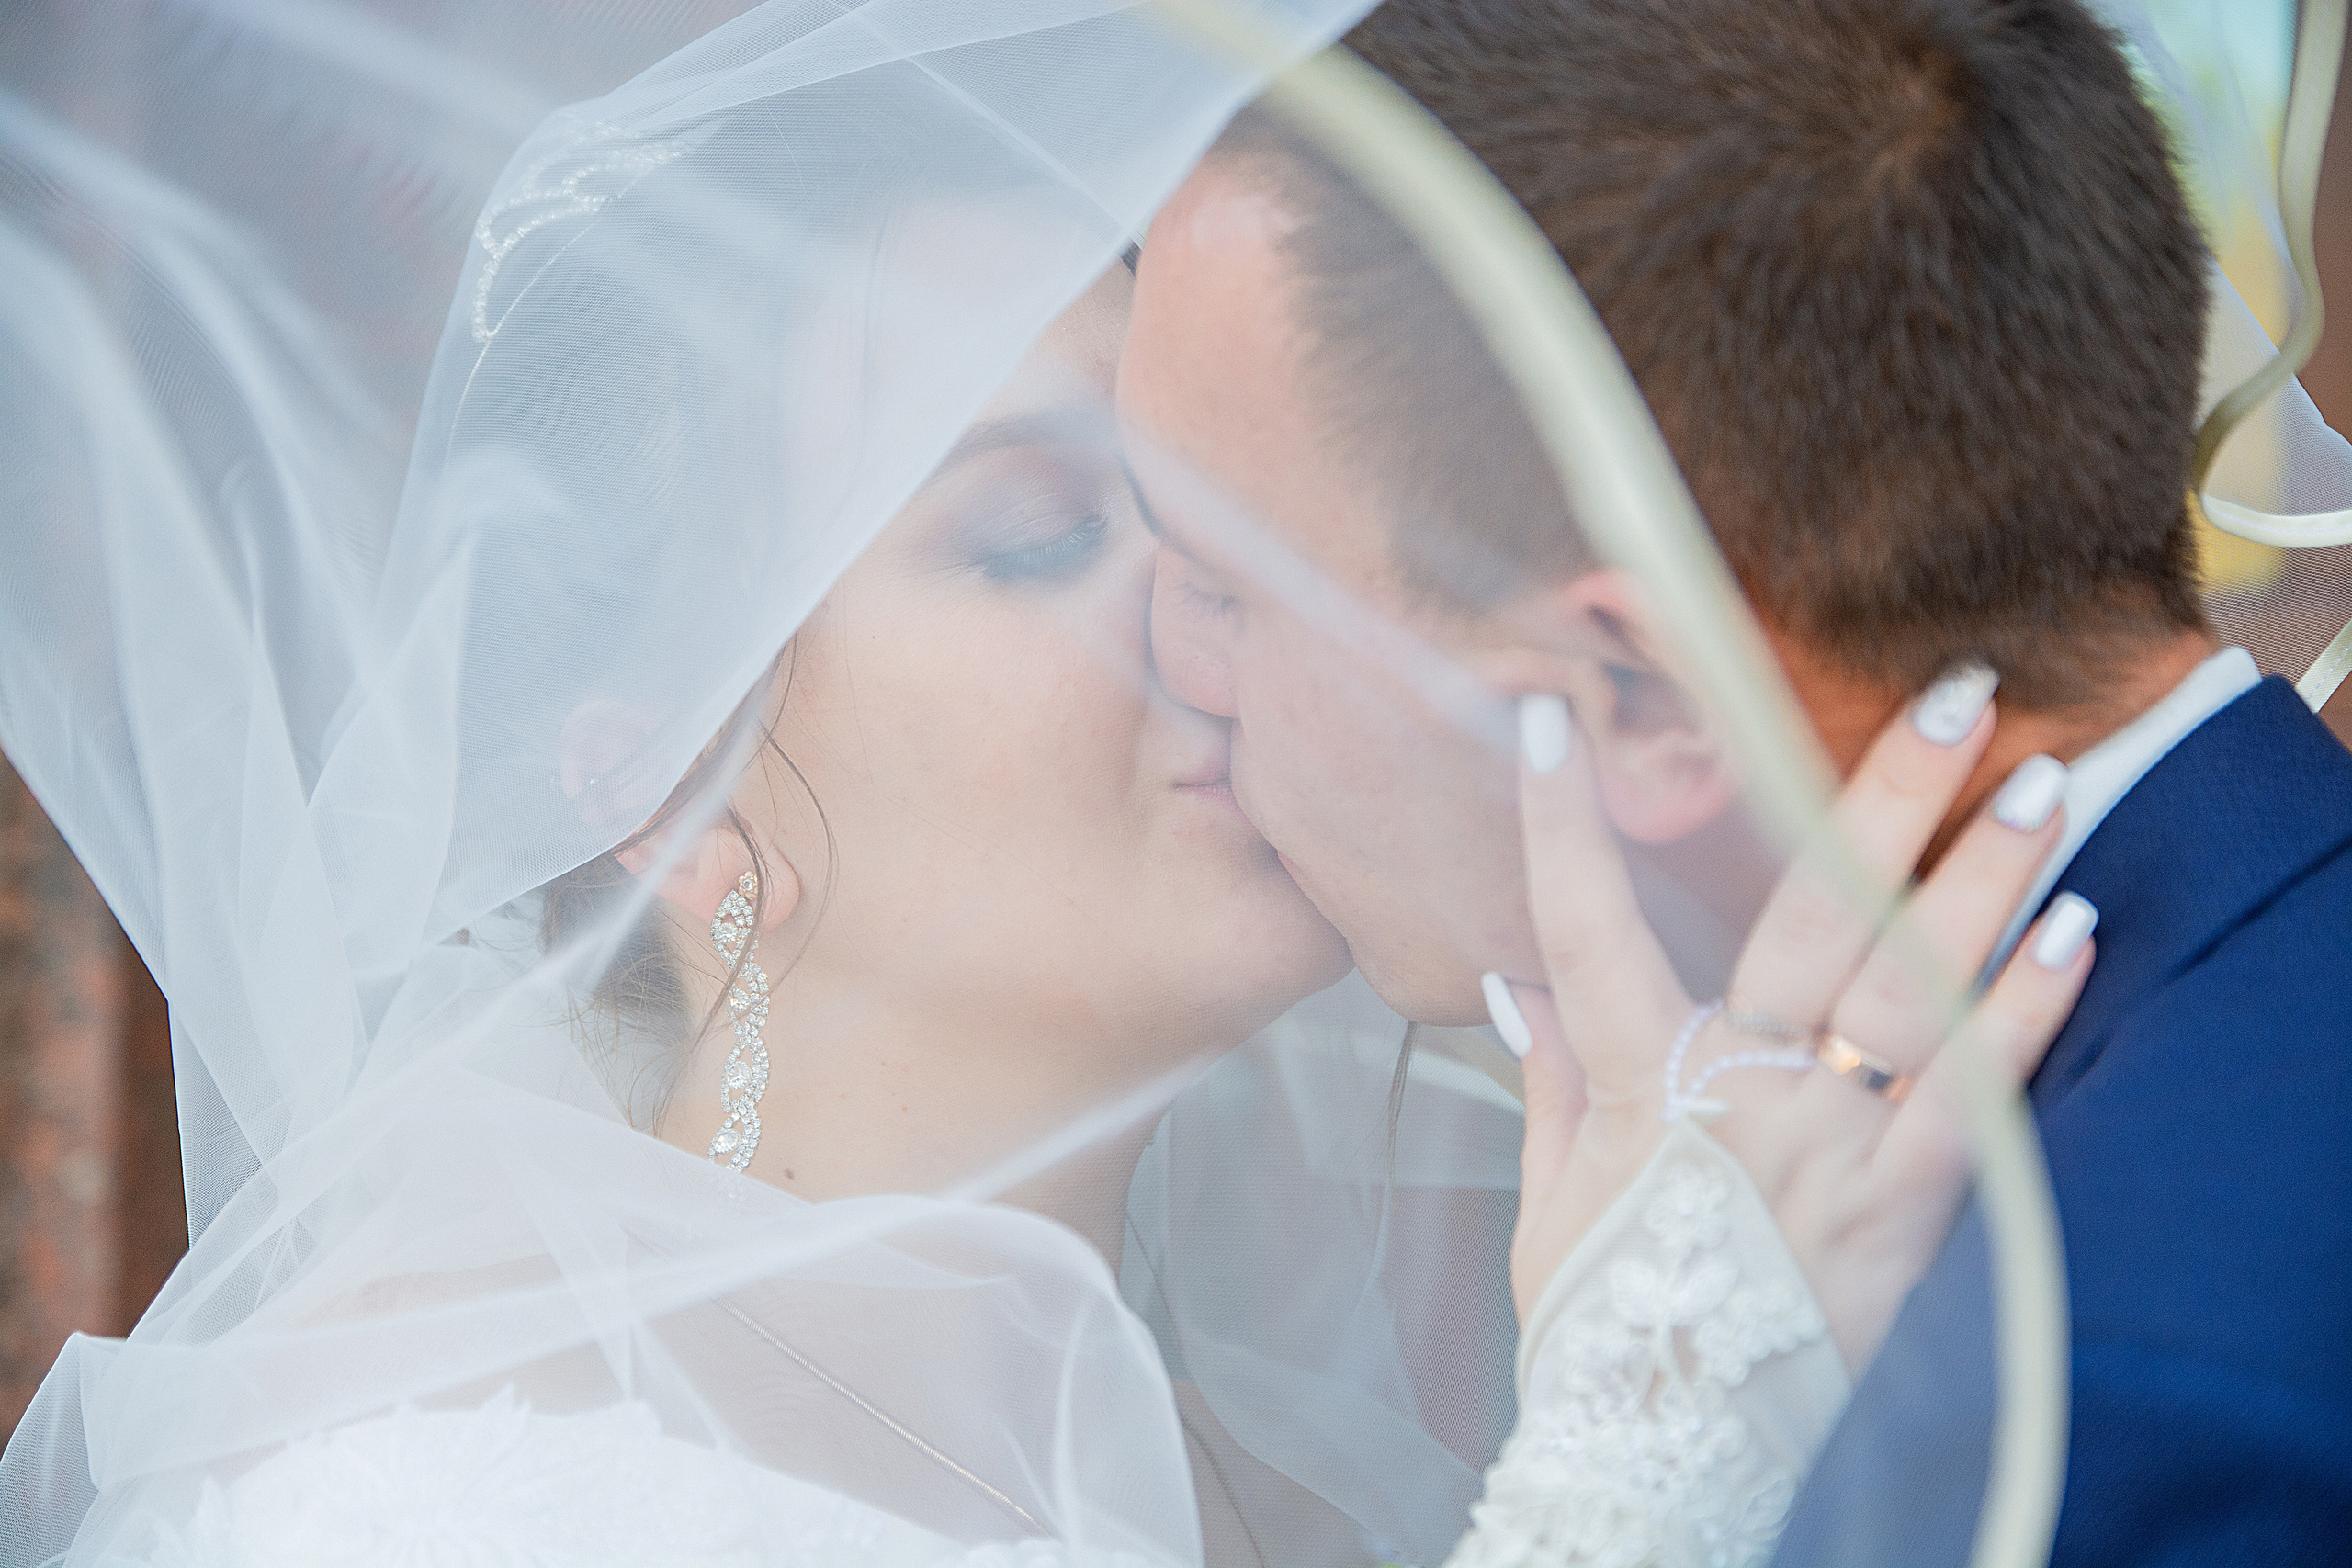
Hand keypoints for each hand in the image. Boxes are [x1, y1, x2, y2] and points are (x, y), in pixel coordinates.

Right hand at [1499, 679, 2094, 1368]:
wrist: (1665, 1460)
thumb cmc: (1600, 1329)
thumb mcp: (1545, 1205)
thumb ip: (1543, 1080)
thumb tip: (1512, 978)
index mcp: (1635, 1090)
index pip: (1582, 930)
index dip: (1558, 827)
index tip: (1544, 721)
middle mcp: (1742, 1100)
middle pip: (1815, 922)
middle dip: (1883, 796)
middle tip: (1955, 695)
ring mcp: (1831, 1153)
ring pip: (1915, 993)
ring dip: (1987, 881)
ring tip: (2046, 783)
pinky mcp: (1904, 1219)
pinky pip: (1979, 1108)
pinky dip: (2030, 1018)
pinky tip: (2080, 936)